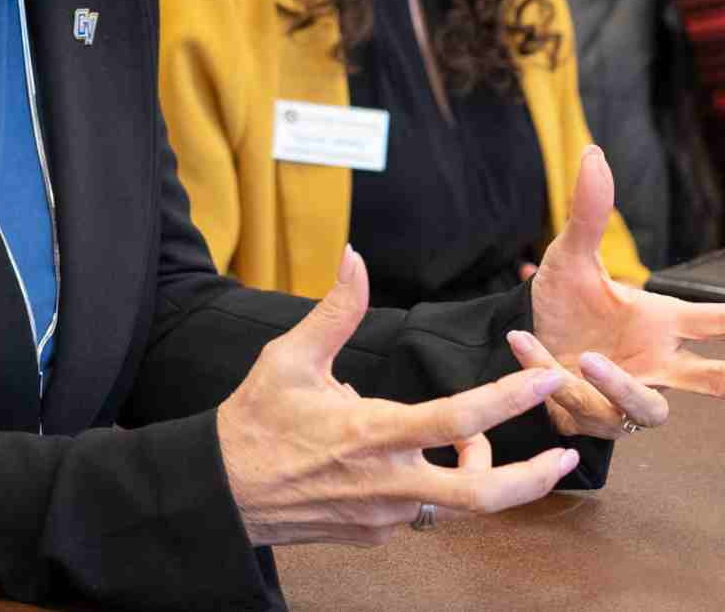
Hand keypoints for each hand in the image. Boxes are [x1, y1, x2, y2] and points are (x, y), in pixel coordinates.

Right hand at [217, 245, 578, 546]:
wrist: (224, 491)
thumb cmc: (256, 419)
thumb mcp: (289, 357)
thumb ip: (335, 310)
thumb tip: (354, 257)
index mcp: (371, 434)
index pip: (456, 419)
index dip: (507, 398)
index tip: (544, 378)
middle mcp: (386, 483)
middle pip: (482, 495)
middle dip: (534, 476)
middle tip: (569, 453)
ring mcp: (383, 516)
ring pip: (453, 500)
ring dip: (474, 470)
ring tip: (470, 441)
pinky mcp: (374, 534)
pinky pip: (418, 509)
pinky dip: (427, 481)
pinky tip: (399, 457)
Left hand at [516, 145, 724, 439]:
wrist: (522, 339)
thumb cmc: (564, 303)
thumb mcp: (570, 256)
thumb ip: (588, 213)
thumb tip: (594, 153)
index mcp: (660, 321)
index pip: (713, 320)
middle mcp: (653, 362)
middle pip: (709, 380)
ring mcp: (625, 394)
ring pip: (646, 406)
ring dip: (617, 384)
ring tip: (585, 358)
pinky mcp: (591, 415)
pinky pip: (580, 403)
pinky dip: (550, 373)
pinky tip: (525, 345)